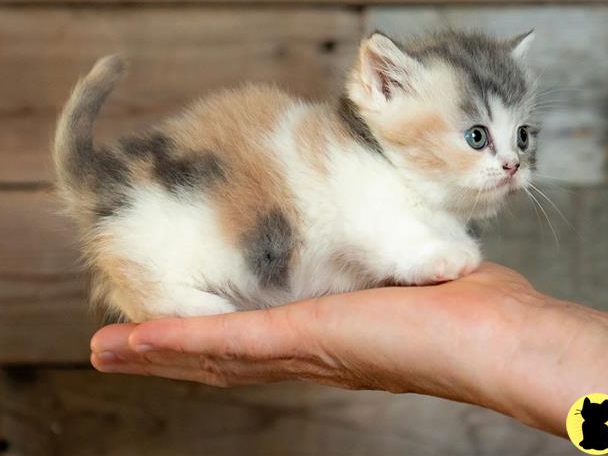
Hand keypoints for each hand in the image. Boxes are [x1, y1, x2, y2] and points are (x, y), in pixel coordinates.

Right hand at [90, 262, 540, 407]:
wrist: (501, 338)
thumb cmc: (471, 309)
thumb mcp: (414, 273)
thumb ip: (394, 266)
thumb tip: (405, 250)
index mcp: (328, 336)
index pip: (256, 341)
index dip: (210, 338)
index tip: (175, 330)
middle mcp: (306, 351)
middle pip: (221, 356)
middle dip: (168, 351)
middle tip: (117, 347)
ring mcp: (299, 349)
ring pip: (210, 354)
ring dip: (156, 351)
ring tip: (106, 349)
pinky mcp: (302, 339)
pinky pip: (226, 342)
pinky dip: (175, 342)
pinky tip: (131, 342)